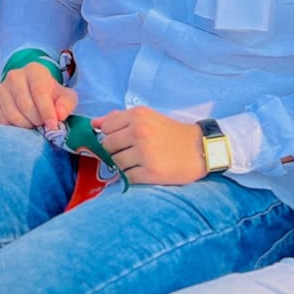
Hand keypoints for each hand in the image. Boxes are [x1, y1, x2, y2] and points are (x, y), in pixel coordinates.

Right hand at [0, 60, 77, 131]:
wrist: (33, 93)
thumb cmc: (51, 95)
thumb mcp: (65, 97)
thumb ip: (66, 104)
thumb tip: (58, 115)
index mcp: (34, 70)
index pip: (39, 93)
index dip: (47, 112)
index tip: (52, 126)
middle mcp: (14, 75)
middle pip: (26, 106)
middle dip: (37, 120)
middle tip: (42, 124)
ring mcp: (0, 88)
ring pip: (13, 115)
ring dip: (26, 125)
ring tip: (33, 124)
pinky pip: (1, 121)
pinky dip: (13, 127)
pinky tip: (21, 124)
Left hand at [93, 108, 207, 184]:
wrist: (199, 149)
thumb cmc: (172, 133)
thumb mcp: (148, 118)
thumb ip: (119, 119)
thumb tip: (94, 124)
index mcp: (139, 116)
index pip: (106, 128)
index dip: (112, 135)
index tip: (123, 139)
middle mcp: (140, 132)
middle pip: (108, 146)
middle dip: (116, 151)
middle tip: (131, 152)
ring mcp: (144, 153)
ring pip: (116, 163)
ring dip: (124, 165)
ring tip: (140, 161)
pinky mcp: (150, 172)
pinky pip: (127, 177)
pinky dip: (132, 176)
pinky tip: (145, 171)